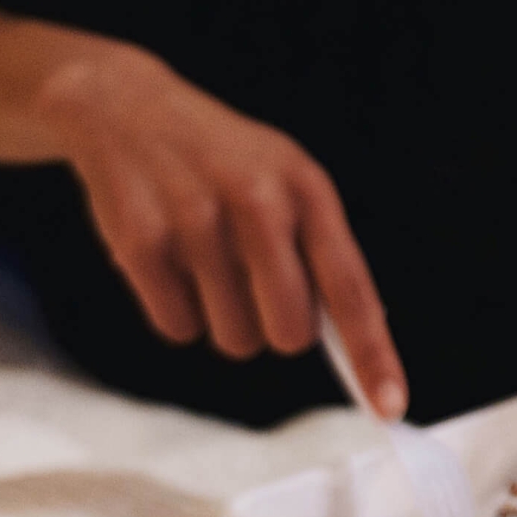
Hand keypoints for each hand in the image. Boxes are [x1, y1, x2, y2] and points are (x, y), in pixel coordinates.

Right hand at [39, 44, 406, 414]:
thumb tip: (348, 340)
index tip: (389, 407)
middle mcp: (257, 202)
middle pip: (288, 333)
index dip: (371, 354)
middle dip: (272, 329)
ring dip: (220, 319)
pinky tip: (167, 260)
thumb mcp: (284, 181)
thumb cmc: (220, 161)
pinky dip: (174, 310)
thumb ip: (318, 251)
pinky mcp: (143, 244)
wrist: (128, 109)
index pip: (350, 288)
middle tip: (250, 288)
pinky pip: (177, 327)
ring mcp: (197, 222)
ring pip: (232, 339)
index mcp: (305, 188)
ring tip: (203, 262)